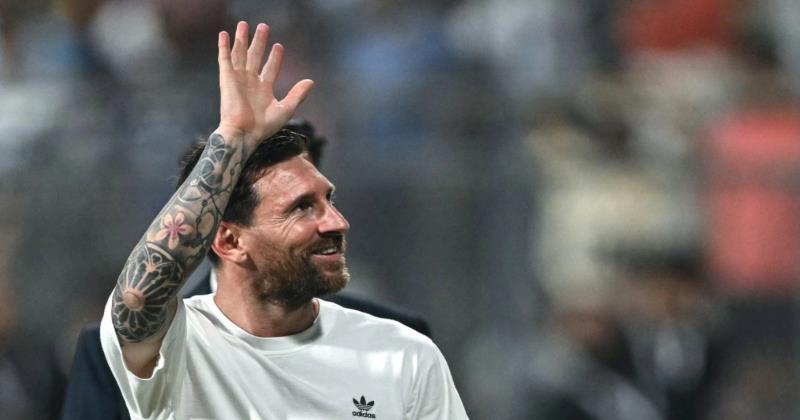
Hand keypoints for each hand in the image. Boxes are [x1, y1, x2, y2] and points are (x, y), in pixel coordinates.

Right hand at [215, 21, 313, 149]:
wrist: (244, 132)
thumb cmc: (264, 126)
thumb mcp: (286, 109)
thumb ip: (297, 94)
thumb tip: (311, 81)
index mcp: (264, 90)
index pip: (270, 68)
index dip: (274, 57)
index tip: (279, 46)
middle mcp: (250, 82)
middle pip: (255, 56)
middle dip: (259, 42)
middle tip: (263, 26)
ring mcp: (238, 79)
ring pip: (240, 54)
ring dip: (242, 39)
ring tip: (244, 24)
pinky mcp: (226, 78)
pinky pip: (224, 59)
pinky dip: (224, 46)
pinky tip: (224, 34)